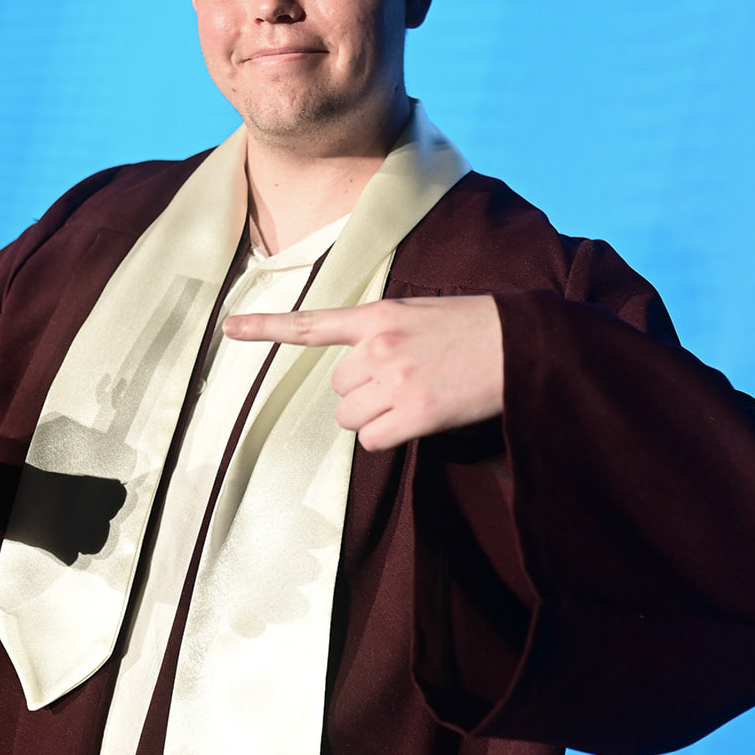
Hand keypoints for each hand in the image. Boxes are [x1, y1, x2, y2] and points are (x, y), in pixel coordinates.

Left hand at [223, 295, 502, 450]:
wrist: (525, 347)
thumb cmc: (478, 330)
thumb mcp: (423, 314)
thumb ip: (384, 334)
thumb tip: (360, 374)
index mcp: (380, 316)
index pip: (314, 323)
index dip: (266, 328)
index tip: (229, 329)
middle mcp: (379, 347)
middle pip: (337, 390)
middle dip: (363, 394)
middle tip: (405, 384)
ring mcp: (395, 381)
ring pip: (350, 418)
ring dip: (375, 418)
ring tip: (416, 399)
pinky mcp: (414, 413)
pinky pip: (372, 440)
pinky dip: (389, 437)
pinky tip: (420, 419)